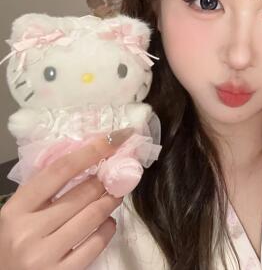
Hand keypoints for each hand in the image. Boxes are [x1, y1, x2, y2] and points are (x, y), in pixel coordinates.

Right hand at [0, 128, 132, 269]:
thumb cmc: (12, 247)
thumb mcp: (16, 217)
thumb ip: (42, 193)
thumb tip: (83, 161)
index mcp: (15, 210)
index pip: (60, 171)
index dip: (91, 151)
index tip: (113, 139)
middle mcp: (28, 232)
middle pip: (82, 192)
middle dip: (105, 179)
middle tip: (117, 173)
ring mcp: (45, 255)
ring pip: (94, 215)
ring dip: (111, 200)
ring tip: (115, 194)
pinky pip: (97, 242)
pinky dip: (108, 227)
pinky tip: (106, 222)